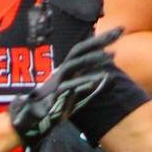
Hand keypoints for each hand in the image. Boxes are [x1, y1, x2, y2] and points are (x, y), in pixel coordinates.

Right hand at [10, 28, 122, 144]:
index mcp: (66, 69)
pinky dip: (85, 82)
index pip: (83, 49)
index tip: (119, 31)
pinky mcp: (55, 96)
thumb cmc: (53, 104)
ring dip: (93, 59)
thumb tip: (105, 75)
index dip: (100, 39)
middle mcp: (61, 72)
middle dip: (100, 40)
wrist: (30, 119)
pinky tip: (101, 79)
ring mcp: (57, 83)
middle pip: (80, 50)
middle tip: (120, 31)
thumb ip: (85, 81)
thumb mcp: (72, 90)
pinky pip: (71, 86)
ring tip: (112, 55)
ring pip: (75, 65)